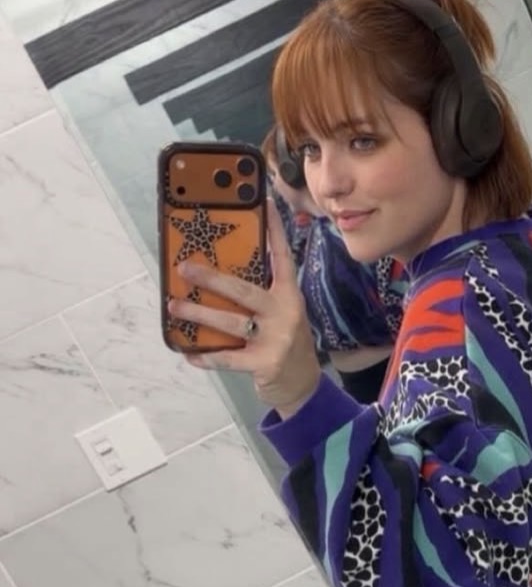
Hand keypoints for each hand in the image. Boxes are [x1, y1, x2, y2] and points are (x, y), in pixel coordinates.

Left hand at [173, 201, 322, 416]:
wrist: (302, 384)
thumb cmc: (283, 340)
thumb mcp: (281, 312)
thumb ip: (260, 294)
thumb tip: (216, 274)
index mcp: (289, 295)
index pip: (281, 257)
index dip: (273, 230)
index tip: (261, 202)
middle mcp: (285, 312)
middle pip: (243, 290)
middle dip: (211, 278)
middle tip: (184, 267)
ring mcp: (277, 339)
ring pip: (230, 323)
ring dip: (198, 315)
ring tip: (174, 306)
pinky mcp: (265, 363)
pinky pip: (228, 359)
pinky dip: (206, 356)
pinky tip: (188, 352)